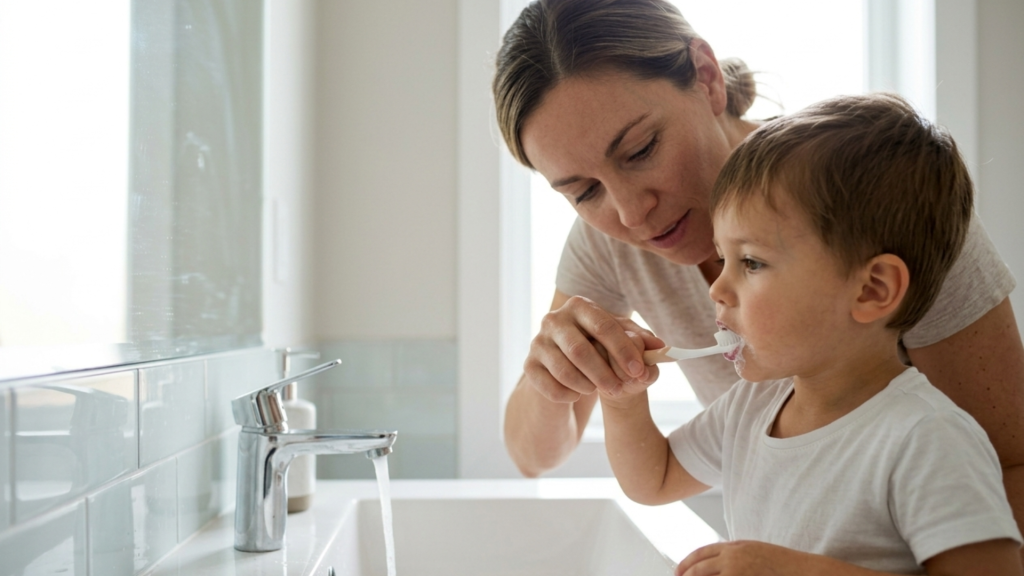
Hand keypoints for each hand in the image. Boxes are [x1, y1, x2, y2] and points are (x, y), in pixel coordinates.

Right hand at [523, 295, 662, 402]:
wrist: (560, 364)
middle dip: (604, 372)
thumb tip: (660, 346)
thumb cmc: (595, 346)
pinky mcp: (529, 366)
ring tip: (600, 391)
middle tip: (620, 389)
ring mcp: (537, 342)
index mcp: (579, 306)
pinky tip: (578, 395)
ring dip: (586, 385)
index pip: (604, 326)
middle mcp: (554, 320)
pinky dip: (568, 394)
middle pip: (580, 349)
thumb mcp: (617, 340)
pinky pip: (549, 386)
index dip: (623, 350)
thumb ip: (638, 340)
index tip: (639, 371)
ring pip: (563, 369)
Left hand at [676, 541, 809, 575]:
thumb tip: (715, 564)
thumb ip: (734, 555)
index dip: (686, 562)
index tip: (678, 571)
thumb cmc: (782, 564)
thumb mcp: (754, 551)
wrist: (802, 570)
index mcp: (734, 546)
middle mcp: (732, 557)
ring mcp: (736, 571)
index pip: (701, 552)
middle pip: (698, 567)